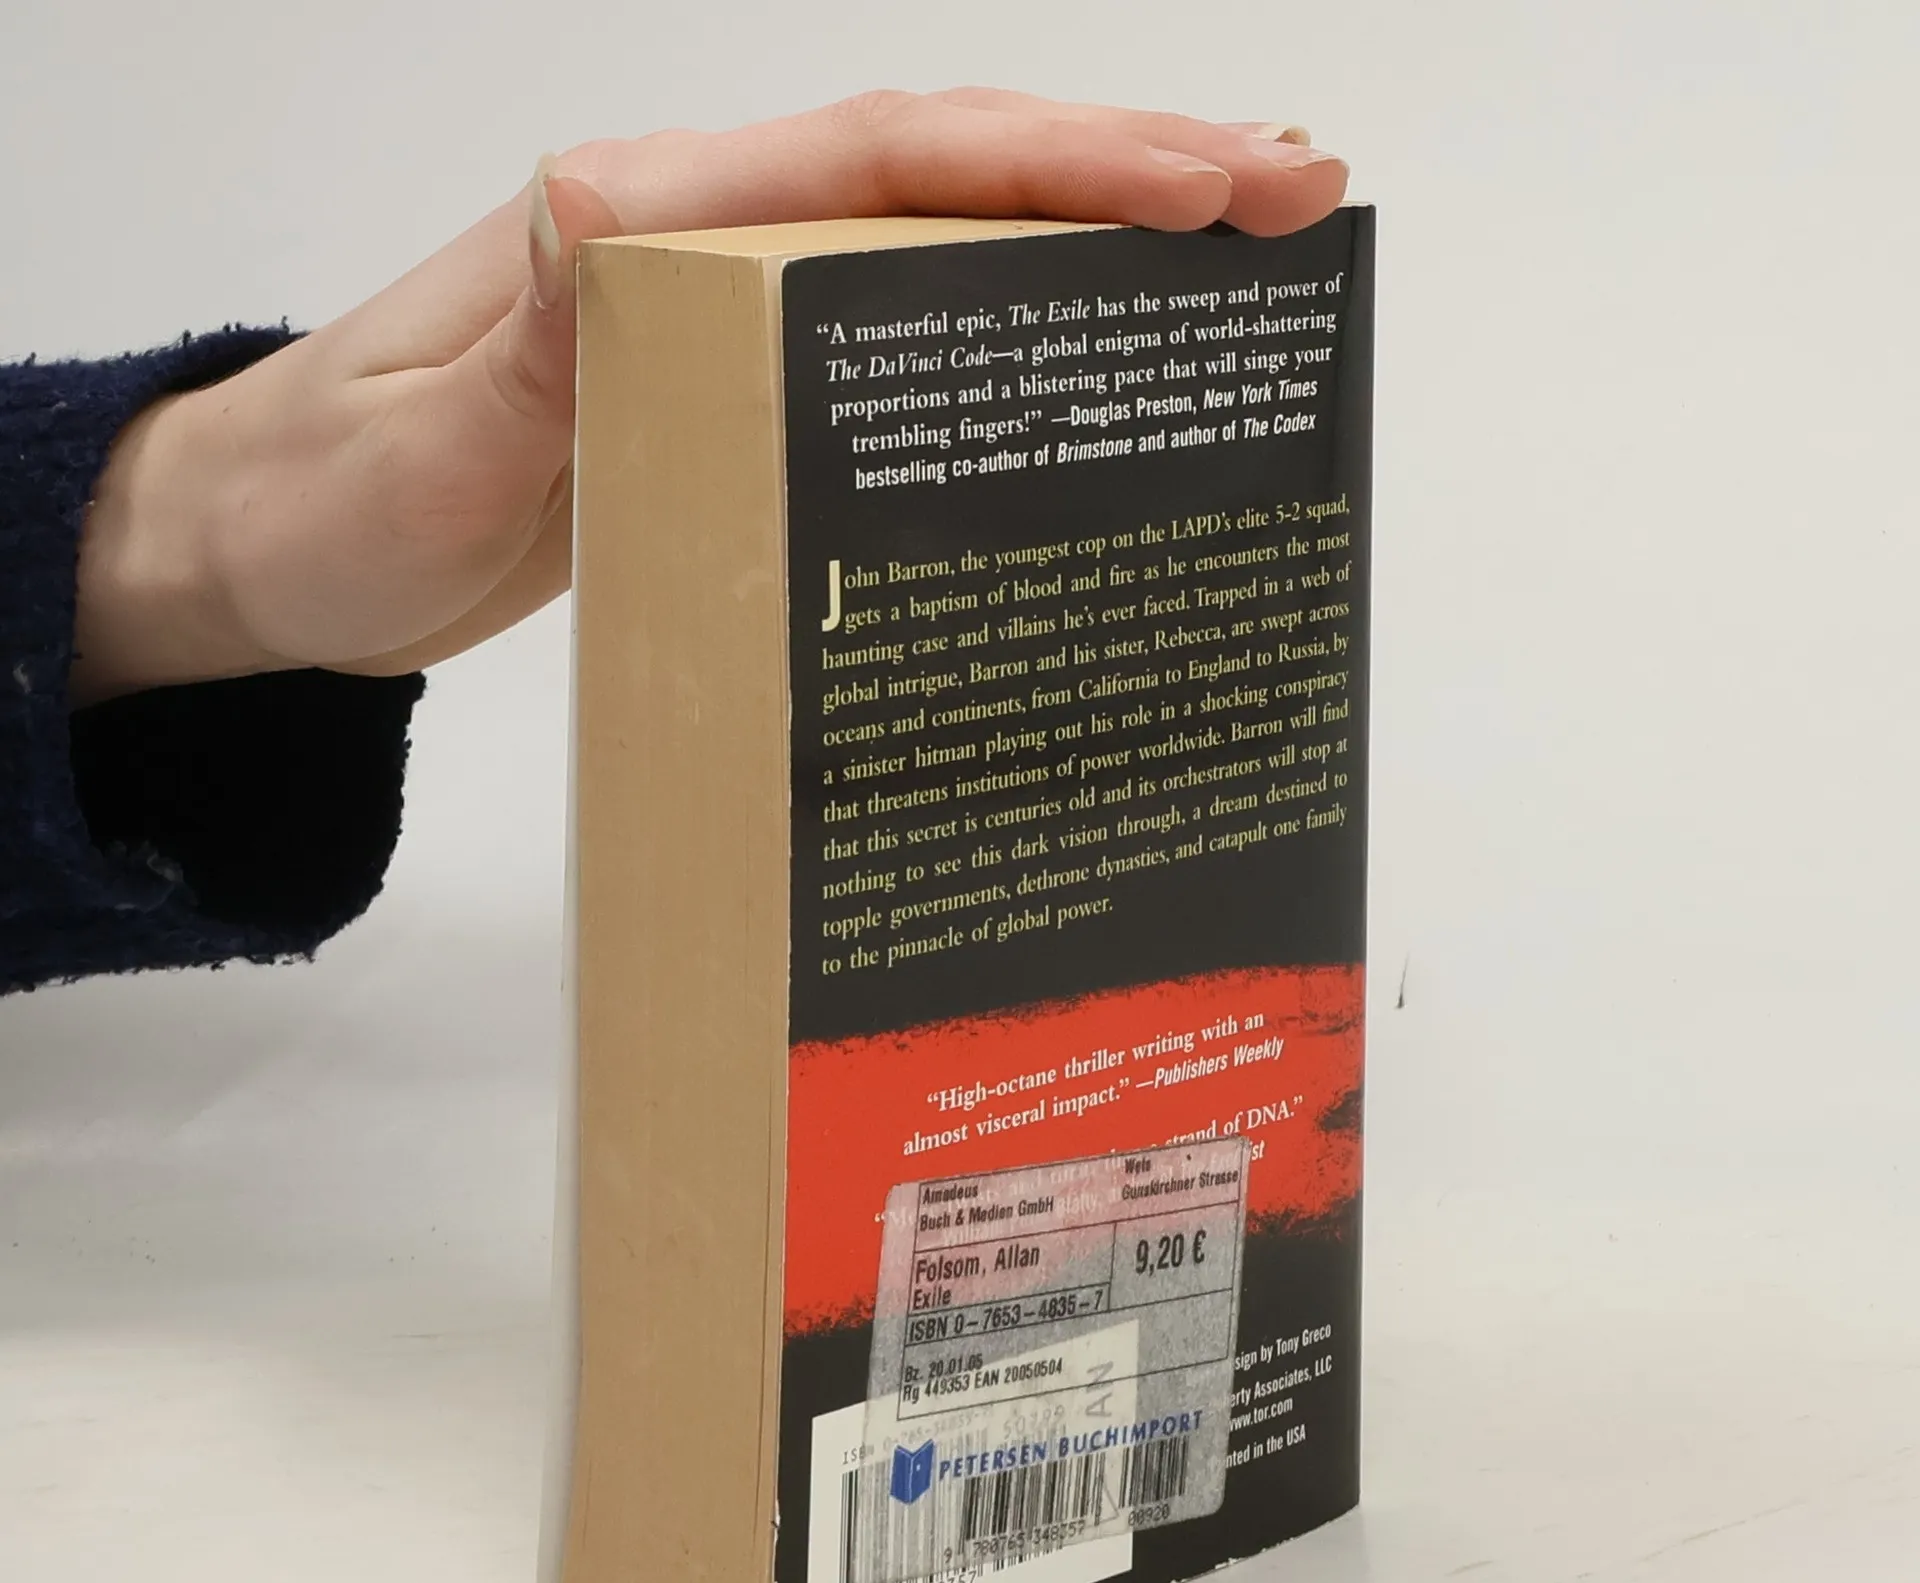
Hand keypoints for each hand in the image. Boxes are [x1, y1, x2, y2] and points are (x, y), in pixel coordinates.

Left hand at [71, 90, 1347, 704]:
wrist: (281, 543)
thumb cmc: (336, 497)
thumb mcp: (428, 439)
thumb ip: (534, 337)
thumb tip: (620, 202)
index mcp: (641, 223)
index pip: (879, 164)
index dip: (1047, 164)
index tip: (1200, 183)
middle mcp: (701, 236)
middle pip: (945, 169)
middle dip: (1130, 165)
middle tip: (1298, 191)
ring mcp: (725, 302)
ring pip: (938, 231)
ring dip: (1096, 222)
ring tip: (1245, 239)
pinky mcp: (733, 378)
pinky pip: (897, 322)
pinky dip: (1010, 305)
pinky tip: (1090, 332)